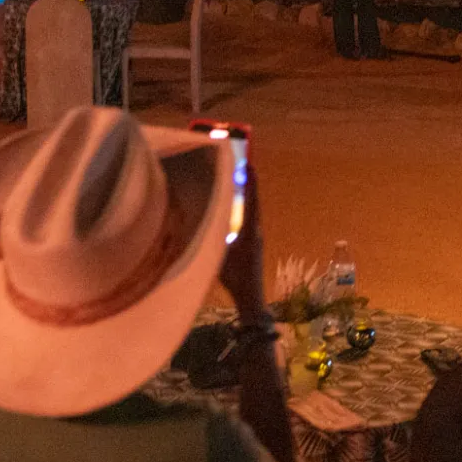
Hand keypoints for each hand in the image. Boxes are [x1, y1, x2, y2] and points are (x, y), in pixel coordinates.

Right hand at [217, 167, 265, 320]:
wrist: (251, 297)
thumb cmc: (234, 279)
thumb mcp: (220, 256)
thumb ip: (215, 238)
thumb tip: (204, 221)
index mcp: (249, 232)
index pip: (251, 203)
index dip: (250, 184)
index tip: (249, 166)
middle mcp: (256, 231)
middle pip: (254, 202)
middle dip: (250, 183)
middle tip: (245, 164)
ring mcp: (256, 237)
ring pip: (253, 210)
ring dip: (248, 193)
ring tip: (242, 177)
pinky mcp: (254, 243)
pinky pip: (250, 218)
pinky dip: (246, 205)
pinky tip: (239, 202)